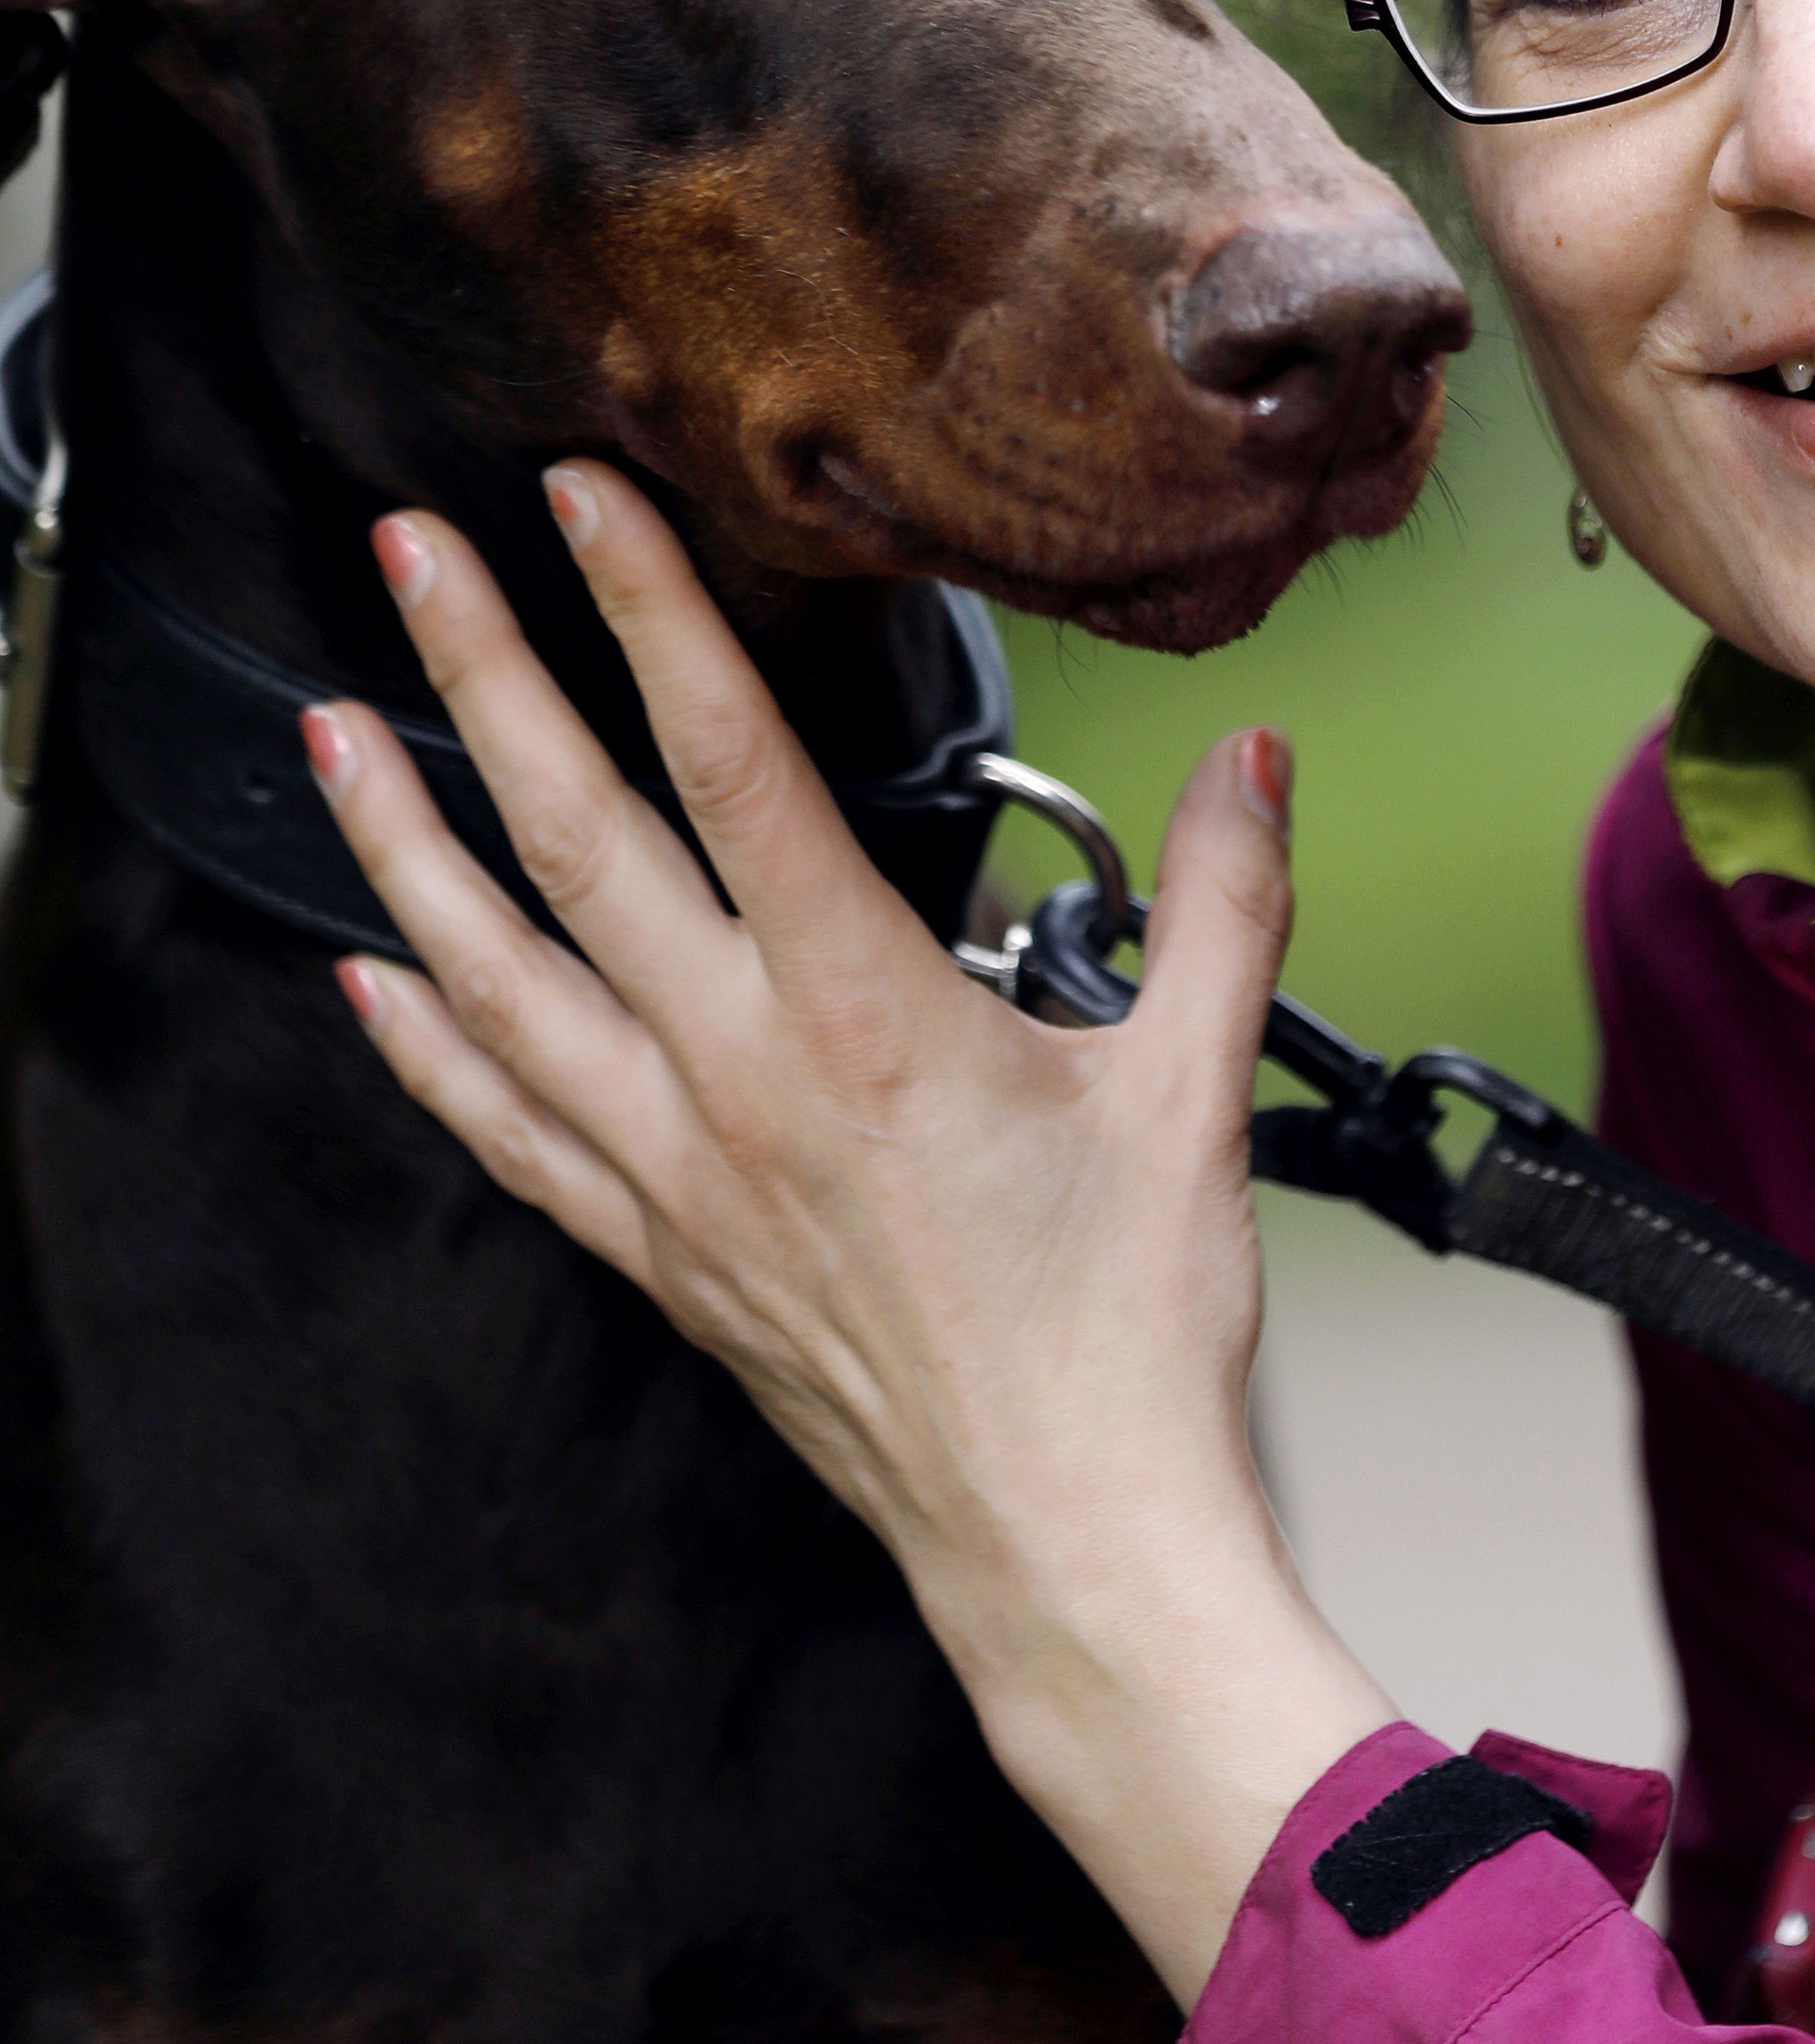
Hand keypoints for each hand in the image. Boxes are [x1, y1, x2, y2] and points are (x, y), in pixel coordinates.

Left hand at [303, 465, 1391, 1997]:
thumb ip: (1219, 903)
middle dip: (480, 678)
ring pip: (498, 974)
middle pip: (576, 838)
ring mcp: (680, 1171)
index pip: (733, 763)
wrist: (1063, 1539)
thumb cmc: (1125, 1334)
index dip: (654, 615)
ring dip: (402, 843)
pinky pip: (507, 1125)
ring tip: (331, 734)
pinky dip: (426, 1043)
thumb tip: (1253, 759)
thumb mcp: (1195, 1086)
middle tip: (404, 555)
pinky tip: (371, 977)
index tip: (583, 504)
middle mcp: (740, 1080)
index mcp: (866, 1016)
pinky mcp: (660, 1252)